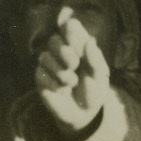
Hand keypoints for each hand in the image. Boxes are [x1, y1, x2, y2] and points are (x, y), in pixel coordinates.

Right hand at [35, 8, 111, 135]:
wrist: (84, 113)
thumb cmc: (94, 89)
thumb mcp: (100, 76)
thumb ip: (95, 59)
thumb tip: (89, 40)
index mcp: (78, 45)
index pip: (70, 26)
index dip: (69, 29)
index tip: (74, 36)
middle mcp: (62, 51)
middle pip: (54, 40)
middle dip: (64, 52)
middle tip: (75, 64)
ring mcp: (49, 64)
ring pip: (45, 56)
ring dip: (60, 71)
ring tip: (72, 82)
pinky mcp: (41, 78)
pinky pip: (41, 74)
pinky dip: (54, 83)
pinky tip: (63, 90)